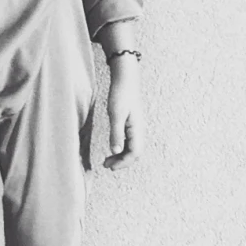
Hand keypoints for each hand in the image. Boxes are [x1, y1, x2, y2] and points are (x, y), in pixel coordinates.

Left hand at [103, 53, 141, 168]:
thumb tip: (116, 152)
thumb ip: (116, 134)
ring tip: (107, 161)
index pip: (135, 153)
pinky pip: (129, 141)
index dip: (123, 162)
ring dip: (121, 156)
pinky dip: (121, 148)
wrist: (126, 79)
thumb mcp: (116, 114)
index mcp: (137, 129)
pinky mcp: (131, 124)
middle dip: (122, 162)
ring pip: (131, 147)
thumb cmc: (121, 94)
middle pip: (134, 153)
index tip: (111, 167)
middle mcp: (139, 130)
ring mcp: (136, 127)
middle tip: (106, 166)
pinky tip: (113, 148)